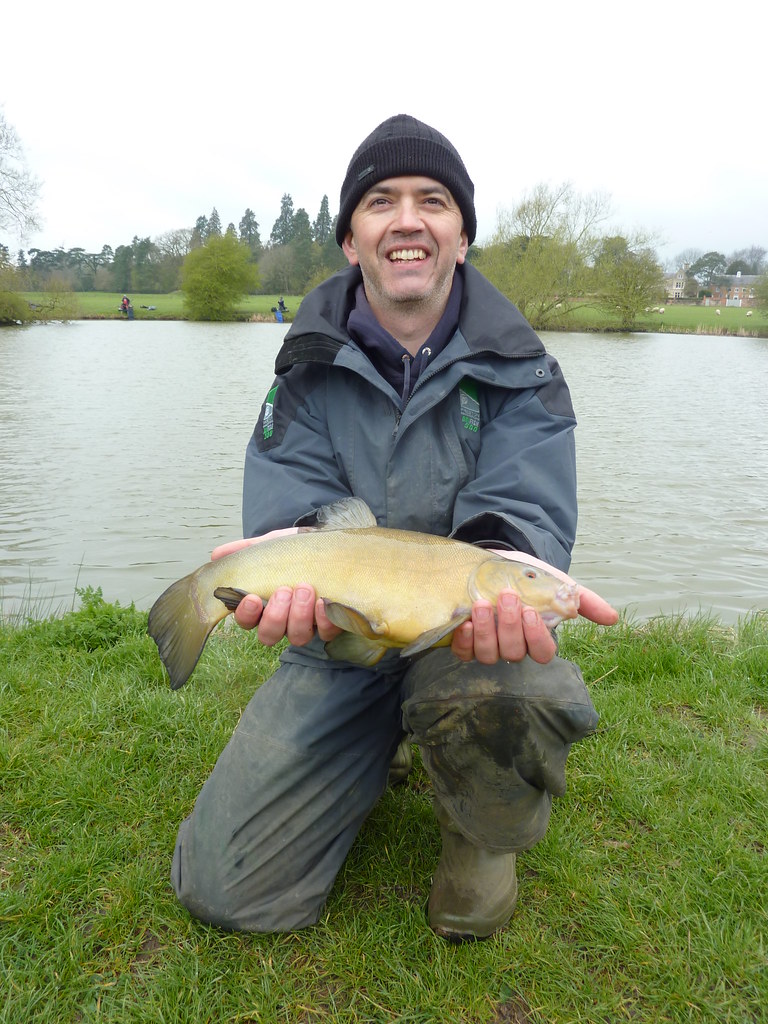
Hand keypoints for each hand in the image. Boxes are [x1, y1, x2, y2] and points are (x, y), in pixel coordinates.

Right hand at [210, 531, 341, 646]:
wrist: (328, 544)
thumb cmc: (294, 551)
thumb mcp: (269, 546)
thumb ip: (244, 550)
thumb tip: (216, 554)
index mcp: (262, 606)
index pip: (246, 621)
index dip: (246, 614)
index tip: (251, 598)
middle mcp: (282, 621)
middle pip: (270, 635)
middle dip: (275, 616)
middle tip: (284, 591)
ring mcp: (306, 625)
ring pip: (297, 637)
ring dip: (299, 615)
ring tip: (305, 589)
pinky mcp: (330, 624)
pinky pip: (326, 633)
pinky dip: (324, 620)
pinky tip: (324, 602)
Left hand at [450, 550, 618, 665]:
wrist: (495, 561)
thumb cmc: (529, 576)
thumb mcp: (555, 582)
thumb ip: (582, 600)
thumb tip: (612, 618)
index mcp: (536, 637)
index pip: (543, 653)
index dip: (537, 637)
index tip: (531, 612)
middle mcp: (513, 647)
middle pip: (514, 653)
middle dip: (510, 626)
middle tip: (506, 597)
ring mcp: (488, 646)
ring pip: (488, 655)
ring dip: (486, 632)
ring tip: (482, 605)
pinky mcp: (465, 641)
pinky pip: (464, 653)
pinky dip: (465, 641)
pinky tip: (465, 623)